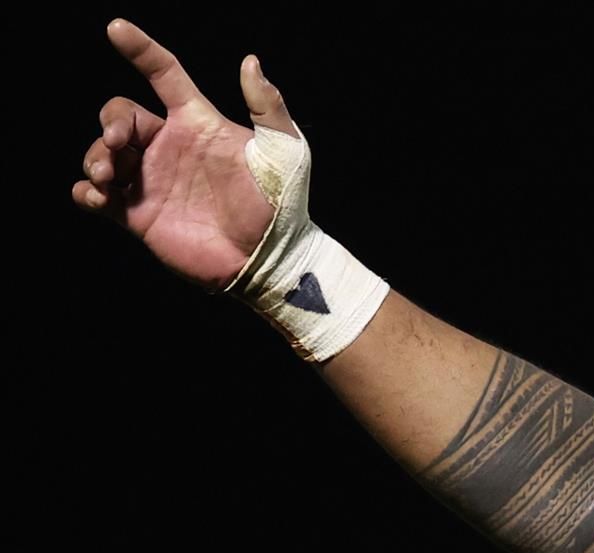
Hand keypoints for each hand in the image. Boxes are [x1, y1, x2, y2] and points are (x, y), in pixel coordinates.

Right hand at [71, 17, 298, 289]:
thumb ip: (267, 105)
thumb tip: (251, 61)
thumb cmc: (282, 202)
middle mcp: (168, 146)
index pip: (163, 74)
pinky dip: (85, 191)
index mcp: (197, 122)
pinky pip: (95, 196)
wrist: (271, 258)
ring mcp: (151, 180)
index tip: (116, 28)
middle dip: (109, 122)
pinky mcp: (138, 215)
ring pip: (102, 152)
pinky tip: (97, 196)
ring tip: (107, 176)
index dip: (140, 49)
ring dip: (94, 156)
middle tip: (117, 143)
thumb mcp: (284, 149)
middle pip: (120, 114)